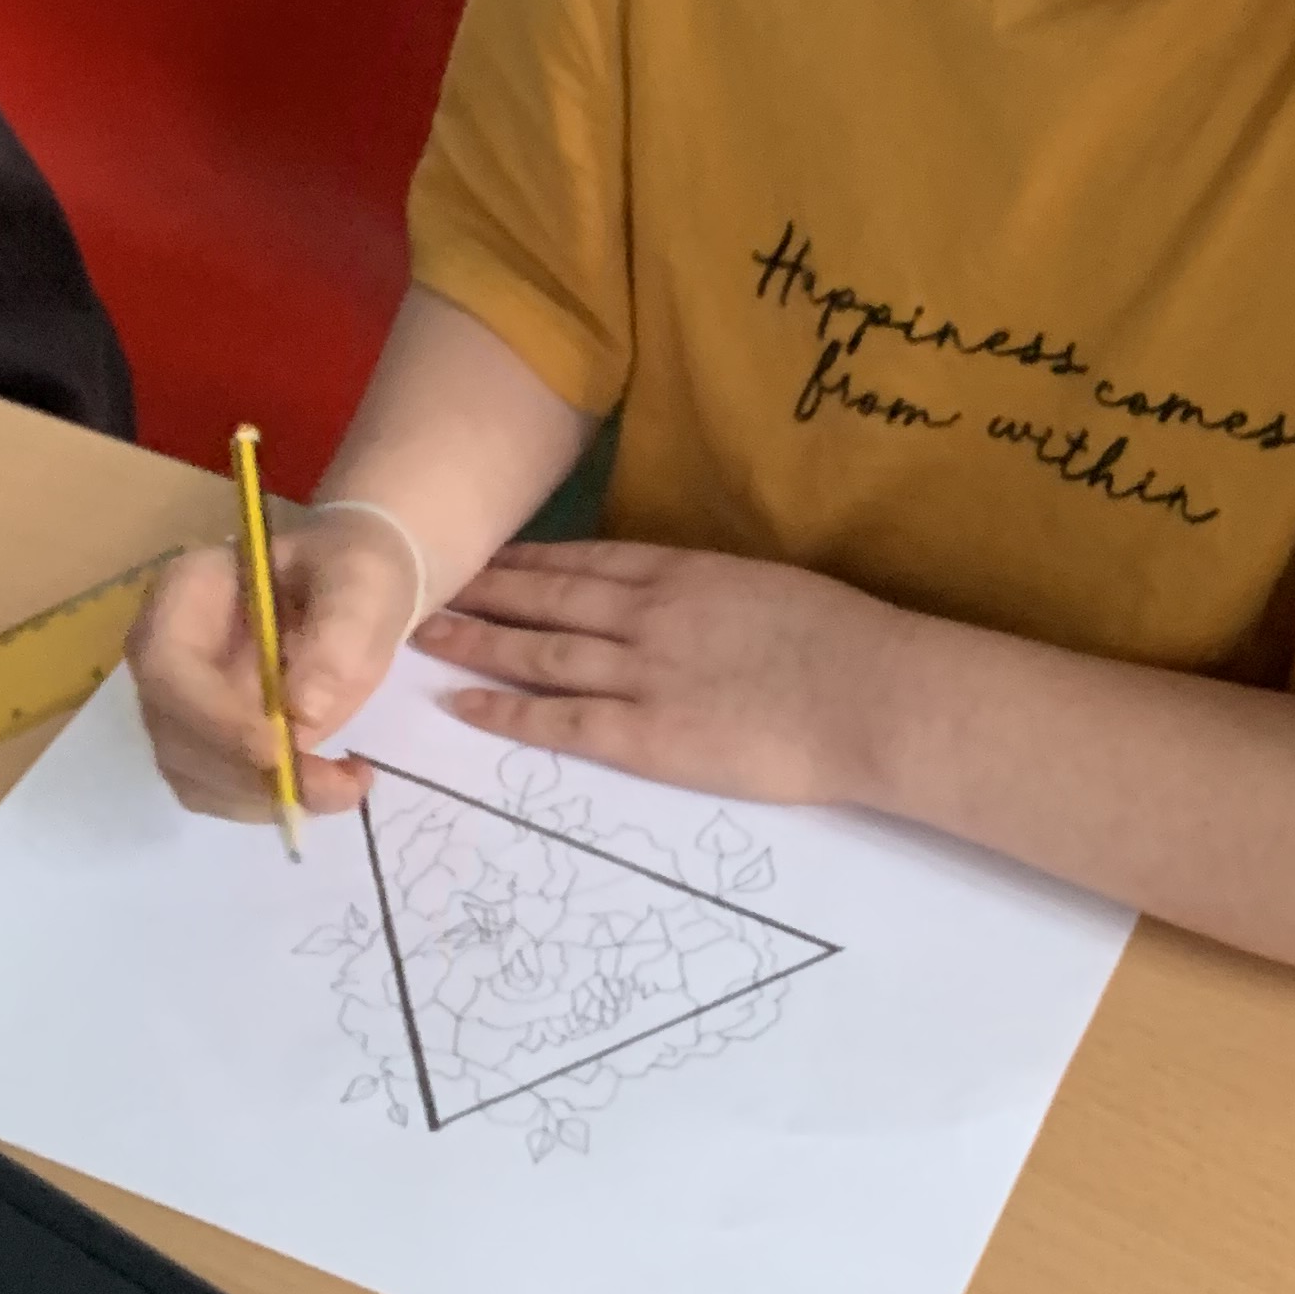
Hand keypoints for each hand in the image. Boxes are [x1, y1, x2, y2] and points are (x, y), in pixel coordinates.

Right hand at [125, 505, 423, 824]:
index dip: (211, 717)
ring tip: (348, 783)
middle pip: (174, 730)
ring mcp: (179, 703)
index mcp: (187, 592)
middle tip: (336, 782)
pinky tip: (333, 786)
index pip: (165, 664)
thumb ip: (338, 635)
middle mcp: (164, 652)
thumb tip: (303, 712)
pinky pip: (219, 792)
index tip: (279, 749)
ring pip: (193, 774)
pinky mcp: (204, 744)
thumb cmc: (351, 574)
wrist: (353, 593)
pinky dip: (272, 806)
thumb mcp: (362, 583)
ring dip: (266, 799)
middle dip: (249, 772)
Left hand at [411, 539, 908, 809]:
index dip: (526, 561)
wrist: (871, 693)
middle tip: (424, 587)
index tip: (483, 557)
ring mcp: (639, 673)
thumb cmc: (842, 641)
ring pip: (536, 652)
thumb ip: (714, 593)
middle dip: (481, 593)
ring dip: (476, 642)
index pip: (583, 559)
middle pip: (544, 597)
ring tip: (425, 636)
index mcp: (681, 572)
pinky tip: (463, 705)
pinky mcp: (644, 735)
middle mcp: (644, 613)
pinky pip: (558, 720)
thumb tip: (691, 600)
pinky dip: (505, 712)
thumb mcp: (767, 588)